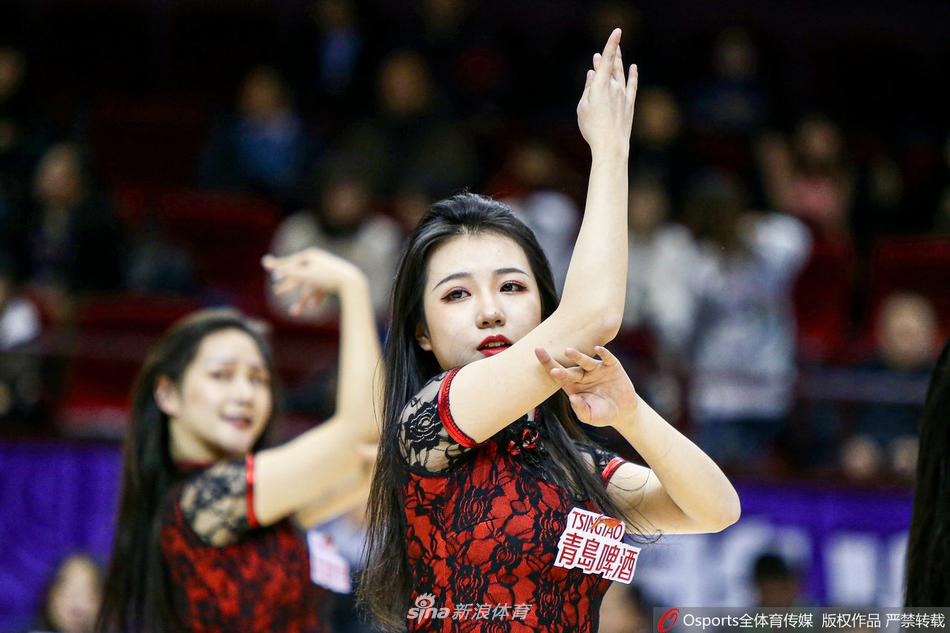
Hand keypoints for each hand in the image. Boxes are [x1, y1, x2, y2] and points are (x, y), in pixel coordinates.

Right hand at [262, 248, 361, 316]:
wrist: (352, 283)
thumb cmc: (327, 277)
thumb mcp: (304, 275)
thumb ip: (287, 271)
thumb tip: (269, 267)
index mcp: (310, 256)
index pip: (290, 262)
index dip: (279, 268)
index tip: (268, 269)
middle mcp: (318, 261)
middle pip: (299, 275)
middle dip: (288, 286)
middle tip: (277, 292)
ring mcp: (326, 271)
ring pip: (309, 287)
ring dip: (302, 300)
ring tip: (295, 312)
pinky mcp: (333, 281)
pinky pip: (320, 290)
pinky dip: (315, 298)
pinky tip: (313, 306)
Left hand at [534, 345, 637, 427]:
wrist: (624, 411)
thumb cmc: (602, 414)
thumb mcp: (591, 416)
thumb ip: (581, 409)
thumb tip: (573, 398)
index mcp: (573, 386)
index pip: (558, 374)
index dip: (548, 365)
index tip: (538, 355)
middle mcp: (583, 375)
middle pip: (569, 368)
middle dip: (558, 363)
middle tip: (544, 354)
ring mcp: (597, 370)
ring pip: (586, 362)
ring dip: (577, 356)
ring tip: (568, 352)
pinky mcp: (612, 367)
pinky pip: (607, 358)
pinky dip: (603, 353)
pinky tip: (598, 349)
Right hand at [577, 28, 637, 156]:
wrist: (611, 144)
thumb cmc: (592, 127)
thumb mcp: (582, 107)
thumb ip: (588, 88)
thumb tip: (592, 74)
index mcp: (600, 85)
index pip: (606, 59)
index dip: (611, 44)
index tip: (617, 32)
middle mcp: (614, 86)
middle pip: (612, 65)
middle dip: (610, 54)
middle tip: (611, 44)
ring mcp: (624, 94)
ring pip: (622, 73)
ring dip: (619, 61)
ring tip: (618, 52)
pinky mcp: (630, 103)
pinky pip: (633, 84)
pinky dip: (633, 75)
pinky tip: (634, 67)